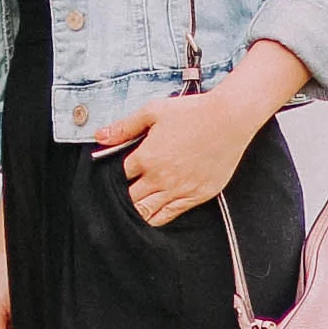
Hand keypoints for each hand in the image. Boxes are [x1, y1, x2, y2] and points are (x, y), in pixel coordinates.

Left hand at [93, 42, 311, 227]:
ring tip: (134, 210)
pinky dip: (157, 217)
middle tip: (121, 197)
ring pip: (147, 213)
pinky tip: (152, 216)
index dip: (114, 178)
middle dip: (123, 198)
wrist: (229, 119)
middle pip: (130, 200)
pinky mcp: (197, 196)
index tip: (118, 176)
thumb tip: (98, 136)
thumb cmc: (192, 112)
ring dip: (138, 212)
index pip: (119, 178)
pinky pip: (170, 215)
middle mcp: (160, 178)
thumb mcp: (153, 111)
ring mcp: (179, 190)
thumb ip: (124, 127)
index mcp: (147, 157)